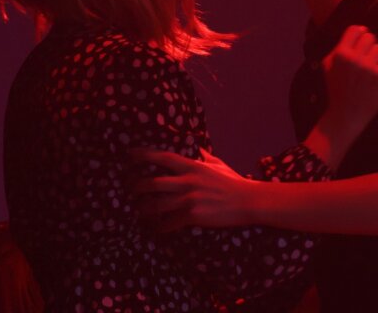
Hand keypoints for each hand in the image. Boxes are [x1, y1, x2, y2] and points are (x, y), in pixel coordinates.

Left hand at [129, 148, 255, 230]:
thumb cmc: (234, 183)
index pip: (163, 157)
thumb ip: (205, 157)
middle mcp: (187, 181)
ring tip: (139, 210)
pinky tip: (157, 227)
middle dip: (136, 186)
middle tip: (129, 189)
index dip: (144, 155)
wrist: (248, 201)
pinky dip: (160, 226)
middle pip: (152, 183)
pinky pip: (168, 222)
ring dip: (144, 209)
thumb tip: (199, 150)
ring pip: (156, 204)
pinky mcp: (192, 215)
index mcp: (192, 167)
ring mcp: (189, 199)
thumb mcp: (219, 165)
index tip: (130, 155)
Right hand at [319, 25, 377, 142]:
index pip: (355, 29)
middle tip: (364, 58)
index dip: (359, 34)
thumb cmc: (337, 88)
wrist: (347, 114)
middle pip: (370, 37)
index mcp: (340, 54)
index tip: (360, 42)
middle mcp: (355, 58)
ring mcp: (369, 67)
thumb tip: (361, 29)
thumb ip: (341, 45)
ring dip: (376, 56)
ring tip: (369, 69)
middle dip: (368, 46)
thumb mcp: (329, 66)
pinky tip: (377, 74)